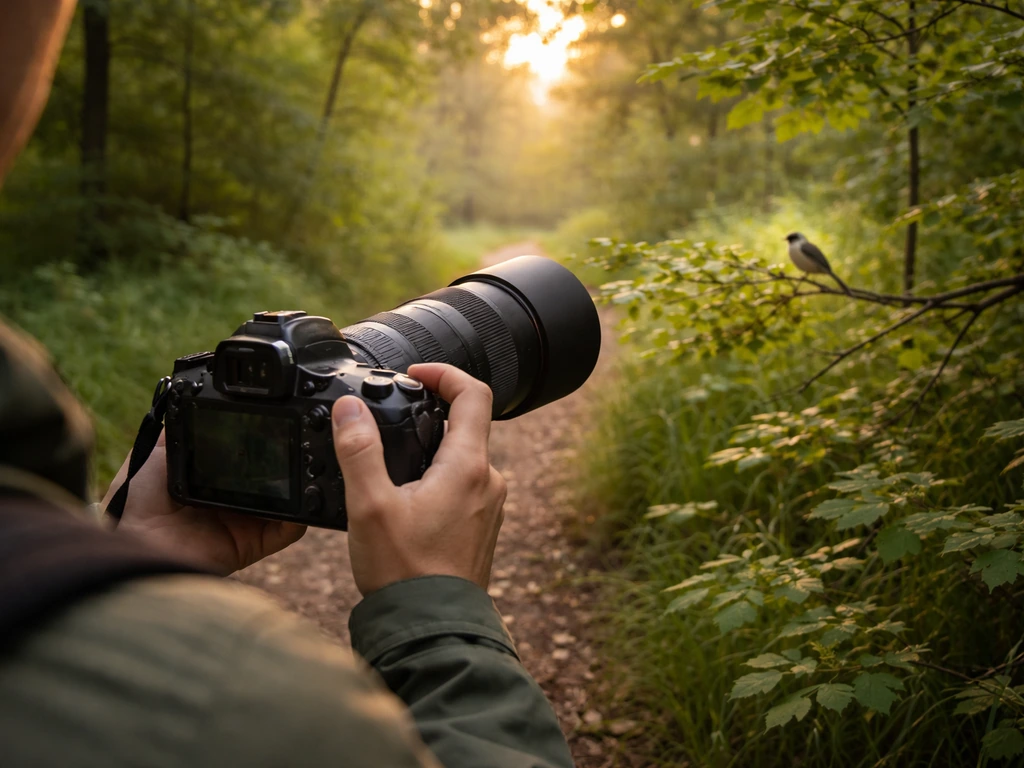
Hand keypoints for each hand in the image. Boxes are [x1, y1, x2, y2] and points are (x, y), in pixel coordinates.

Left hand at [102, 431, 304, 574]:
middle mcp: (235, 501)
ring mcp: (247, 523)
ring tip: (312, 460)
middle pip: (273, 479)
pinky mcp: (254, 543)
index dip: (263, 443)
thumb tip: (192, 393)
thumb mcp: (157, 452)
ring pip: (287, 503)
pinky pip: (288, 531)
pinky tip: (310, 496)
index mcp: (214, 480)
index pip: (249, 459)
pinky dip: (303, 517)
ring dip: (302, 485)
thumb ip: (180, 429)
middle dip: (288, 460)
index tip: (277, 421)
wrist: (134, 540)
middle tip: (300, 438)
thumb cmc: (137, 500)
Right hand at [332, 363, 506, 595]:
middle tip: (393, 417)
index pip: (474, 393)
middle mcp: (489, 481)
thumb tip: (349, 408)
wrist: (431, 630)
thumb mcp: (370, 506)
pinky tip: (405, 499)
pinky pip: (463, 485)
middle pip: (467, 425)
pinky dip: (438, 477)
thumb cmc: (404, 573)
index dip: (444, 373)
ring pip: (464, 457)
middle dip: (430, 414)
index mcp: (469, 466)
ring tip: (391, 466)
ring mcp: (490, 505)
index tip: (415, 375)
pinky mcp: (482, 527)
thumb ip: (359, 451)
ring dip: (432, 449)